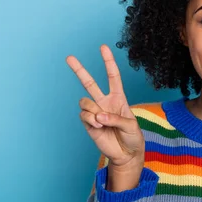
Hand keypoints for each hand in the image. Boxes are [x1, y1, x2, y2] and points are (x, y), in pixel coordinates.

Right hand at [66, 44, 144, 189]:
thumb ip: (116, 118)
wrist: (126, 154)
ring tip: (102, 122)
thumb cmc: (133, 137)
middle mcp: (104, 102)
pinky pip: (84, 115)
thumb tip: (99, 115)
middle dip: (79, 70)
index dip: (108, 62)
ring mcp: (95, 112)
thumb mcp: (131, 126)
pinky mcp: (88, 123)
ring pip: (85, 101)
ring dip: (93, 111)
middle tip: (69, 57)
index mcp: (118, 98)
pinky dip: (91, 120)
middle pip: (90, 83)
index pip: (113, 77)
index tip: (103, 47)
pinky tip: (98, 126)